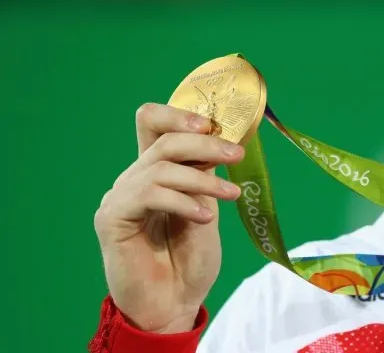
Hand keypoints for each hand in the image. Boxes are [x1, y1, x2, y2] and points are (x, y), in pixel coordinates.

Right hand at [94, 103, 244, 332]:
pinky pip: (149, 194)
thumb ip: (204, 177)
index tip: (217, 126)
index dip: (181, 115)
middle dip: (205, 143)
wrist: (173, 303)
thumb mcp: (206, 208)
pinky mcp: (112, 218)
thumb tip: (220, 143)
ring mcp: (120, 197)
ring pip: (161, 166)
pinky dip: (183, 201)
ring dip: (202, 178)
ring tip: (230, 195)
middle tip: (236, 155)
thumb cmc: (189, 259)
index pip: (154, 122)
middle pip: (163, 139)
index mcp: (156, 170)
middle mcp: (134, 178)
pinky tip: (205, 217)